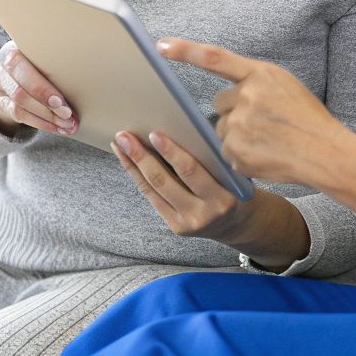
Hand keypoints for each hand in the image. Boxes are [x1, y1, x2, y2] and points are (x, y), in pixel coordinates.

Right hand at [0, 40, 77, 136]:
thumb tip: (90, 74)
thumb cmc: (41, 61)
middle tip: (68, 115)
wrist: (15, 72)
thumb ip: (58, 59)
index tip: (62, 101)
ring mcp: (2, 84)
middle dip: (47, 106)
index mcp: (18, 47)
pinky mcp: (2, 102)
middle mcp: (6, 64)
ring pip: (20, 104)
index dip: (42, 88)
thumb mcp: (46, 54)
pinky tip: (57, 128)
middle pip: (22, 89)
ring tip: (68, 124)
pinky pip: (19, 115)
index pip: (25, 66)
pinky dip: (41, 123)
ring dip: (47, 118)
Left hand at [111, 128, 250, 243]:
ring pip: (152, 189)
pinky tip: (127, 160)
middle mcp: (202, 214)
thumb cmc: (234, 188)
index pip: (190, 171)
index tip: (154, 134)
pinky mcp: (174, 226)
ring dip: (133, 164)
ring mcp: (185, 223)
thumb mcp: (232, 173)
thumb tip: (176, 129)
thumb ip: (210, 157)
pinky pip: (151, 197)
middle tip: (125, 136)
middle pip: (164, 181)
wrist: (236, 223)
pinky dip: (137, 176)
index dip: (170, 152)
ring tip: (119, 144)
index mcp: (222, 198)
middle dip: (141, 156)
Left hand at [156, 37, 351, 184]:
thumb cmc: (307, 119)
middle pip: (220, 103)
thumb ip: (254, 83)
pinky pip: (227, 152)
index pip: (214, 57)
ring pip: (222, 129)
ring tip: (268, 141)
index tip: (161, 45)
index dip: (185, 50)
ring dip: (237, 136)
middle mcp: (247, 96)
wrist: (325, 152)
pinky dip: (241, 156)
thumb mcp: (285, 86)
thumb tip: (224, 96)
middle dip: (234, 112)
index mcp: (261, 74)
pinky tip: (264, 156)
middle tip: (262, 122)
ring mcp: (240, 125)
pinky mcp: (236, 152)